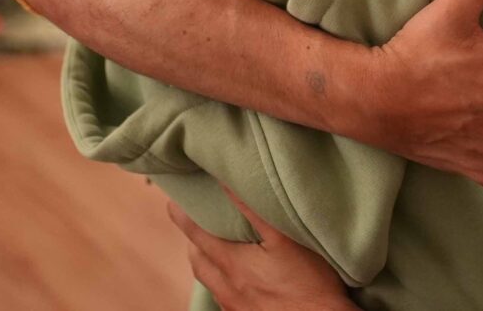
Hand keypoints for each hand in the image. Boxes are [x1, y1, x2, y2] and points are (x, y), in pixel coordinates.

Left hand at [168, 191, 354, 310]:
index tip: (173, 201)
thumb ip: (253, 211)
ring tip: (215, 247)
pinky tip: (239, 278)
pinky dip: (222, 282)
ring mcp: (235, 306)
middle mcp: (227, 287)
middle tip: (196, 221)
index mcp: (232, 264)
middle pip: (197, 261)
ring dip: (206, 261)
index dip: (182, 216)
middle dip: (192, 240)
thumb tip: (226, 183)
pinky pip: (223, 298)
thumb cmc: (309, 283)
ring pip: (209, 282)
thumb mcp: (284, 239)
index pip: (195, 234)